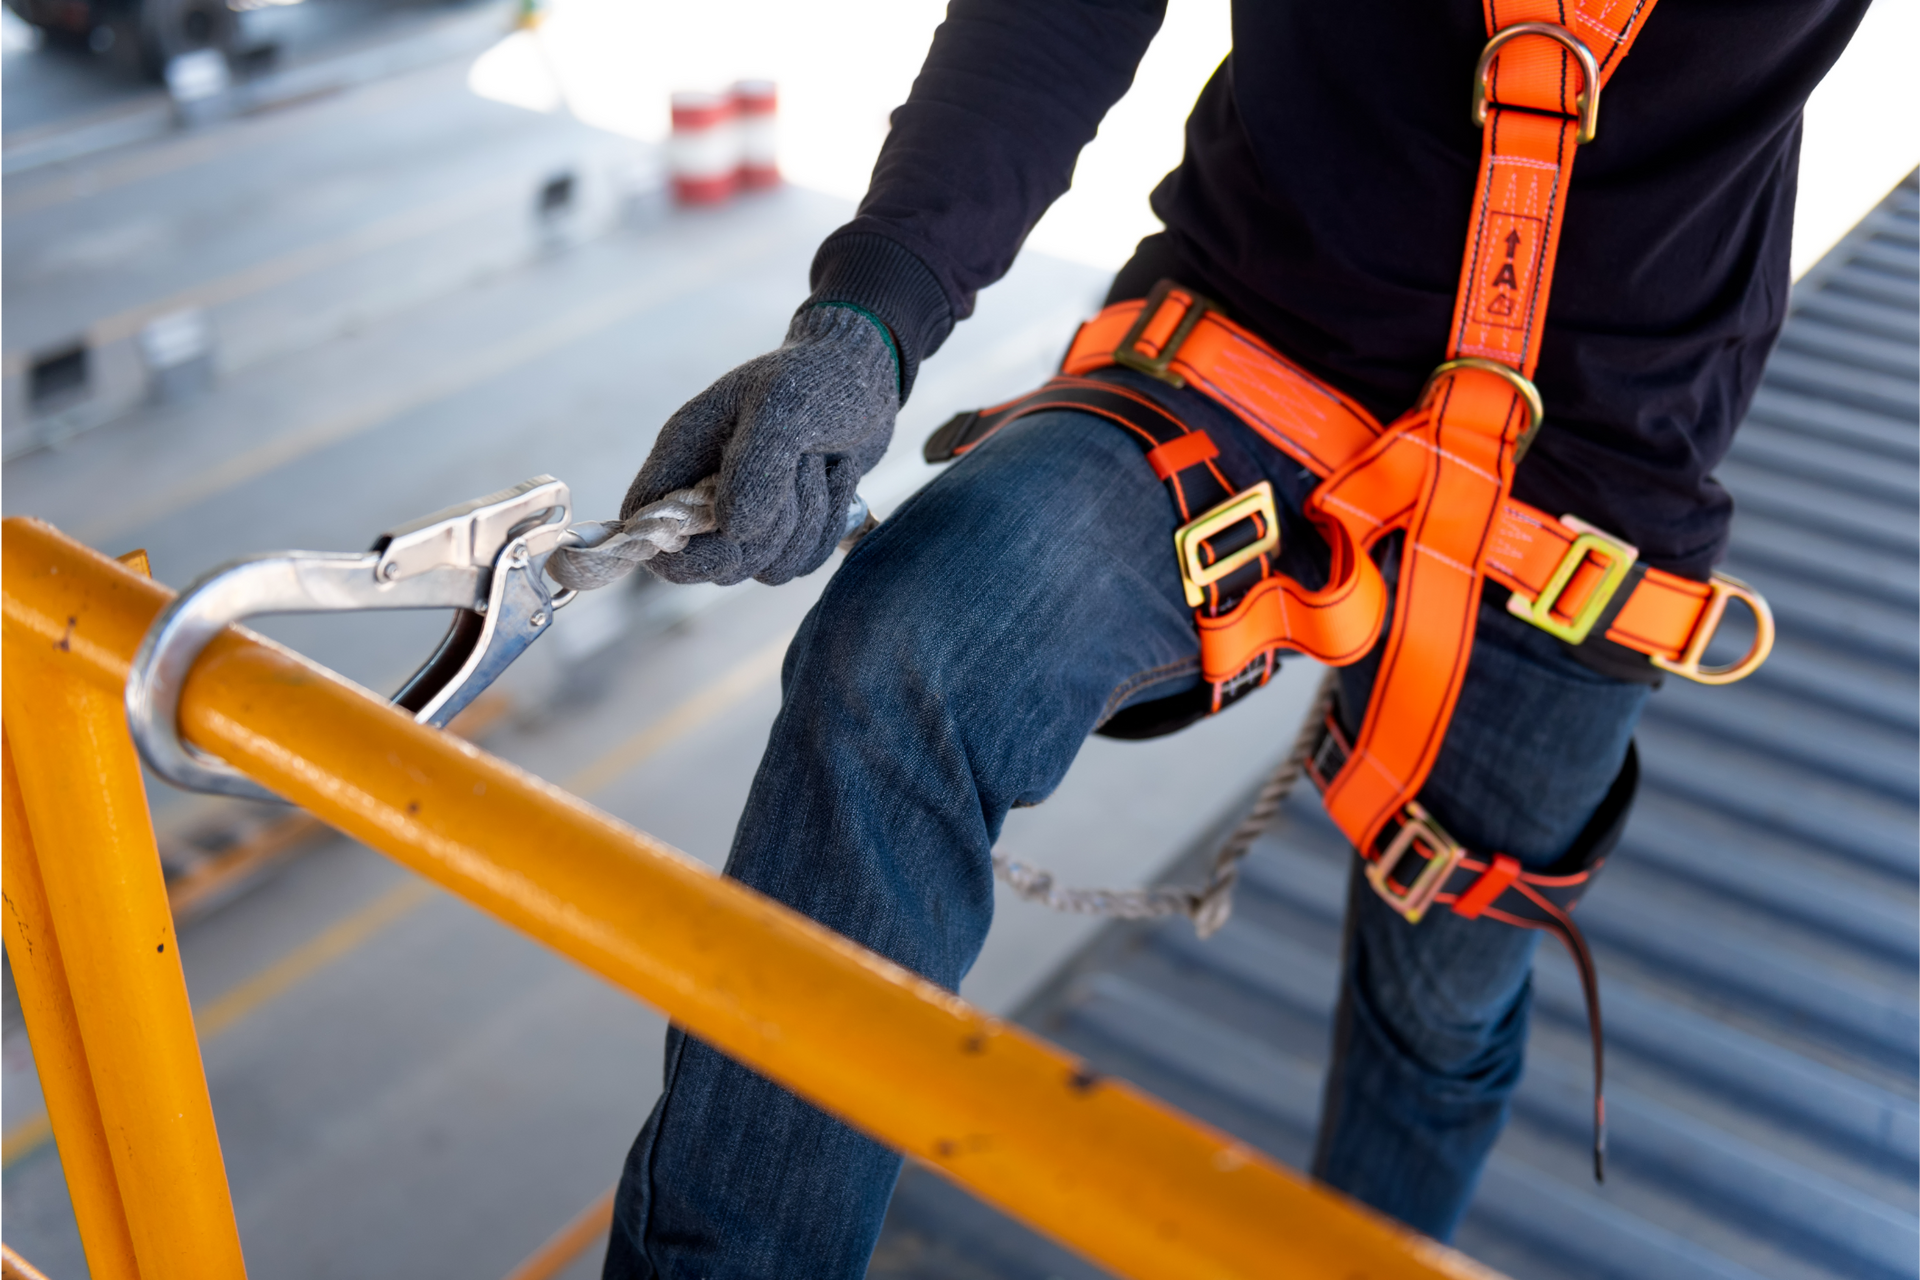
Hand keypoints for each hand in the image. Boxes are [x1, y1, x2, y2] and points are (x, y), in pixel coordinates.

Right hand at [622, 303, 897, 585]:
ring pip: (765, 568)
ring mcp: (747, 514)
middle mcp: (706, 491)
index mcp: (683, 454)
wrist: (865, 372)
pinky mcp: (785, 528)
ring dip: (807, 524)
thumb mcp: (784, 405)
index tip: (729, 533)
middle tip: (799, 471)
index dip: (673, 548)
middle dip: (767, 532)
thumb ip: (755, 467)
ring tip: (819, 465)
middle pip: (713, 562)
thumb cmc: (817, 377)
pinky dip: (828, 527)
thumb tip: (736, 530)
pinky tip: (836, 477)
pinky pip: (800, 563)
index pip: (643, 523)